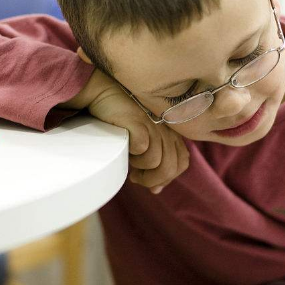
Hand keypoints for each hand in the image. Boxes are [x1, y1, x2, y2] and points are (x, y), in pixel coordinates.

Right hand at [69, 67, 188, 192]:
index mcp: (170, 132)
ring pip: (158, 163)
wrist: (102, 94)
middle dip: (152, 179)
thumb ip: (153, 163)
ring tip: (128, 161)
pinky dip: (133, 155)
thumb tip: (157, 190)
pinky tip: (124, 151)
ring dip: (140, 169)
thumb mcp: (141, 143)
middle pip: (171, 167)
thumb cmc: (119, 123)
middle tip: (135, 176)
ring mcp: (154, 125)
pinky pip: (145, 151)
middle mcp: (166, 128)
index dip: (167, 176)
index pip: (182, 162)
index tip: (148, 179)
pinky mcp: (140, 122)